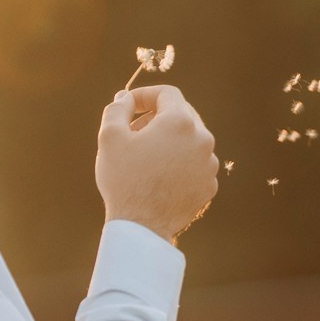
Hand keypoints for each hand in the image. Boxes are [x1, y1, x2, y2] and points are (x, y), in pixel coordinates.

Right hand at [96, 84, 219, 243]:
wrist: (142, 227)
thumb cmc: (124, 180)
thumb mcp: (110, 137)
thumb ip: (118, 108)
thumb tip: (126, 97)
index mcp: (180, 122)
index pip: (168, 94)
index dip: (146, 95)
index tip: (130, 106)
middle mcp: (203, 139)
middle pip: (182, 114)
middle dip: (157, 116)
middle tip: (134, 131)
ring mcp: (209, 164)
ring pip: (189, 140)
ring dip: (169, 140)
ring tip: (145, 156)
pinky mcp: (209, 184)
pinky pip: (195, 163)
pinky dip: (179, 162)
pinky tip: (158, 175)